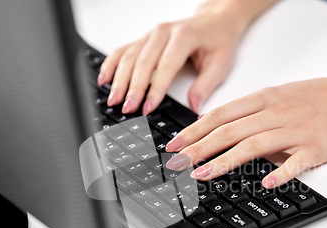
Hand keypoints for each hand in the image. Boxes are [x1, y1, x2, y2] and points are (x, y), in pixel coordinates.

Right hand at [97, 1, 250, 114]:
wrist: (215, 21)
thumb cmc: (219, 40)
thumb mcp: (222, 62)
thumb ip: (207, 85)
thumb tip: (194, 105)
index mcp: (184, 37)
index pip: (166, 66)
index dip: (155, 89)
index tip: (147, 107)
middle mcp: (164, 33)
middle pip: (143, 62)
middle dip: (133, 88)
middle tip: (127, 108)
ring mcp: (151, 34)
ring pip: (129, 57)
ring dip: (119, 79)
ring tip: (113, 99)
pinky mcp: (144, 39)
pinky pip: (123, 50)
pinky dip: (111, 64)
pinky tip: (104, 79)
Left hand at [165, 76, 326, 187]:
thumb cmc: (318, 96)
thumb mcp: (280, 94)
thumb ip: (251, 111)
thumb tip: (221, 128)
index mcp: (265, 98)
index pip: (220, 115)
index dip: (194, 130)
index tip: (175, 144)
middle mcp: (276, 113)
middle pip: (229, 131)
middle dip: (198, 148)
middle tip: (177, 163)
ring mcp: (295, 130)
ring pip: (253, 145)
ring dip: (224, 161)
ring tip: (202, 174)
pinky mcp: (315, 148)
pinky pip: (296, 162)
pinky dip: (280, 173)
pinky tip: (265, 183)